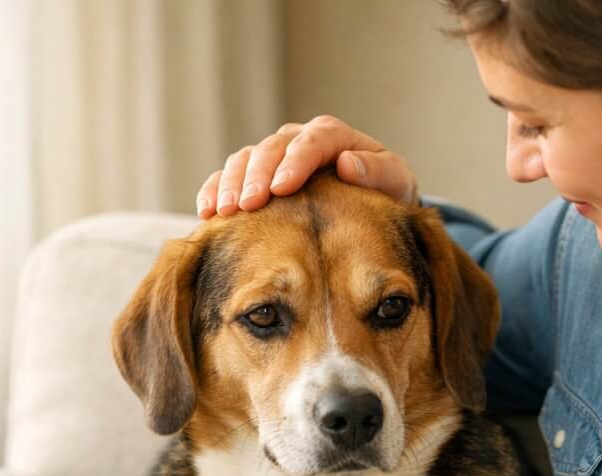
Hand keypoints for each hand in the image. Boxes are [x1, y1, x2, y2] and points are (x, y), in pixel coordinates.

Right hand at [195, 114, 418, 218]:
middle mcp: (298, 142)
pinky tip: (207, 213)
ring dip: (230, 184)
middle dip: (256, 175)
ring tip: (223, 211)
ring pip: (244, 160)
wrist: (367, 211)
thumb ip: (378, 172)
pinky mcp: (253, 179)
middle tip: (248, 204)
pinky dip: (213, 192)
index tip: (281, 188)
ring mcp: (272, 159)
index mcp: (334, 138)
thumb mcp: (395, 184)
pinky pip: (227, 179)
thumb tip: (348, 163)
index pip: (312, 140)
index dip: (295, 162)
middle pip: (271, 148)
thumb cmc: (383, 197)